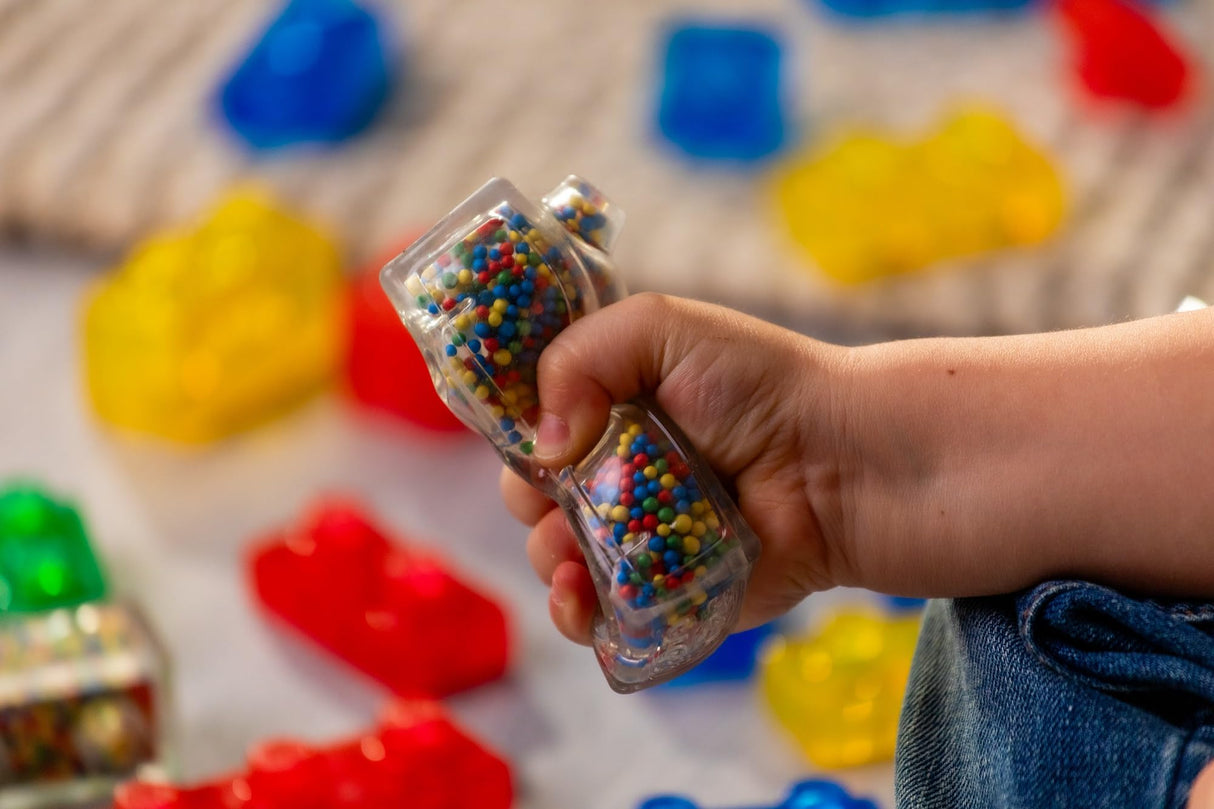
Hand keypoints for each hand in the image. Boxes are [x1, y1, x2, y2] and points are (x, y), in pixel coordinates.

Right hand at [499, 293, 851, 643]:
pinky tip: (579, 595)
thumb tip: (542, 445)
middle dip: (530, 501)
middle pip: (532, 499)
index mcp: (608, 412)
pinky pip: (599, 619)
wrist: (835, 460)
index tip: (523, 440)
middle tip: (557, 495)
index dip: (519, 437)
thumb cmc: (755, 384)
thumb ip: (579, 357)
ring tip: (572, 549)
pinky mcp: (661, 596)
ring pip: (555, 561)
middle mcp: (615, 476)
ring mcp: (635, 540)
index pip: (533, 429)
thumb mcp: (660, 327)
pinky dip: (575, 614)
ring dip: (548, 557)